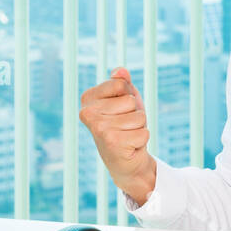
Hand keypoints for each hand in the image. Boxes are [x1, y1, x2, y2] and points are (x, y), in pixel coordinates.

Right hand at [79, 67, 156, 204]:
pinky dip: (142, 139)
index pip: (121, 84)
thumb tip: (121, 70)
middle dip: (135, 114)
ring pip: (138, 117)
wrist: (125, 161)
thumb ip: (122, 83)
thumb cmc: (125, 126)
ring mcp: (98, 128)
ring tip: (128, 135)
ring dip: (139, 127)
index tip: (120, 111)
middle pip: (130, 101)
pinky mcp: (112, 143)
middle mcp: (87, 113)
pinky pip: (143, 132)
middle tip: (125, 127)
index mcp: (88, 98)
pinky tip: (130, 146)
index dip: (128, 97)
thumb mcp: (125, 100)